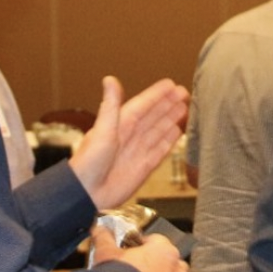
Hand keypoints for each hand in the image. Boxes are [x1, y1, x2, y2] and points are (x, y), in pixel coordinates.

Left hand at [70, 77, 189, 209]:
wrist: (87, 192)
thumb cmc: (89, 161)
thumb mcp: (102, 129)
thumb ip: (111, 105)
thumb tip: (109, 79)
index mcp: (121, 123)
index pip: (143, 104)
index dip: (157, 95)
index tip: (171, 85)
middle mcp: (131, 135)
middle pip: (154, 116)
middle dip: (169, 104)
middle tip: (184, 93)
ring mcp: (139, 150)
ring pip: (160, 131)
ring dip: (171, 119)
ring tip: (185, 108)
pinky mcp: (145, 166)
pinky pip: (161, 150)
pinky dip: (170, 140)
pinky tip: (177, 132)